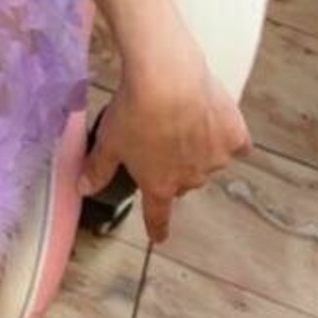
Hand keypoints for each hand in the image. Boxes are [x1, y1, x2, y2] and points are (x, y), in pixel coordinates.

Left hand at [77, 32, 252, 243]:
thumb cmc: (134, 110)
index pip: (157, 215)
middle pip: (182, 181)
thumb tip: (82, 188)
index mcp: (159, 184)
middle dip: (173, 167)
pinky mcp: (234, 136)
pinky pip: (236, 143)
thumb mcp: (108, 141)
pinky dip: (228, 134)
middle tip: (161, 139)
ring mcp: (215, 159)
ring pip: (207, 161)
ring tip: (184, 118)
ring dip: (199, 148)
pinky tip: (218, 119)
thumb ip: (97, 169)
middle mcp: (190, 178)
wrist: (168, 79)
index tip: (159, 237)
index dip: (157, 227)